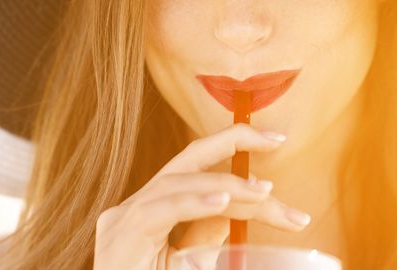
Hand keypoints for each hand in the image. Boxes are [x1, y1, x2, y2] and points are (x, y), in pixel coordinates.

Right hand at [93, 123, 310, 268]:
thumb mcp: (193, 258)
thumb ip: (209, 229)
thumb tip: (240, 200)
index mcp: (154, 207)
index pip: (201, 172)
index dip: (238, 157)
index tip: (275, 149)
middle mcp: (138, 205)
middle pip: (188, 158)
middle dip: (233, 140)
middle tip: (275, 139)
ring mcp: (125, 217)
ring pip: (180, 182)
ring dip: (228, 186)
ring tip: (265, 193)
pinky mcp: (121, 235)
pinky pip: (160, 210)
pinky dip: (193, 202)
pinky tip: (222, 201)